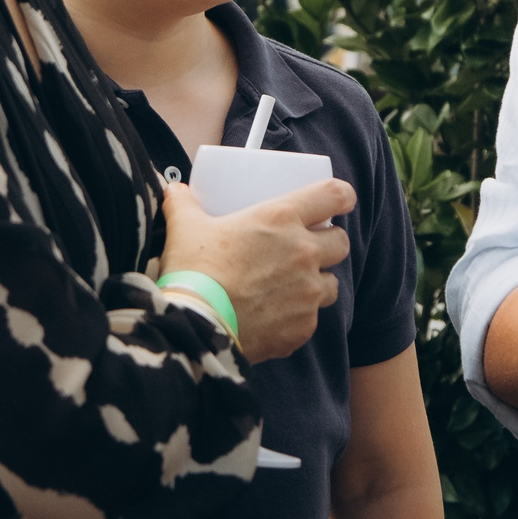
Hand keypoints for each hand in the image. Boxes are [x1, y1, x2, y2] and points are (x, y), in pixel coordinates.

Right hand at [160, 176, 353, 362]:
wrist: (194, 326)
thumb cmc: (193, 272)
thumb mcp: (184, 227)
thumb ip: (183, 204)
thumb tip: (175, 191)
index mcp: (282, 218)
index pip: (334, 195)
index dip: (342, 196)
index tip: (338, 201)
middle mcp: (304, 252)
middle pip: (340, 242)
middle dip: (328, 243)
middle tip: (305, 248)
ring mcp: (308, 292)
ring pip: (331, 283)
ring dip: (316, 282)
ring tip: (289, 287)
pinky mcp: (303, 327)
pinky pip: (311, 318)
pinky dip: (297, 317)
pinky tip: (273, 317)